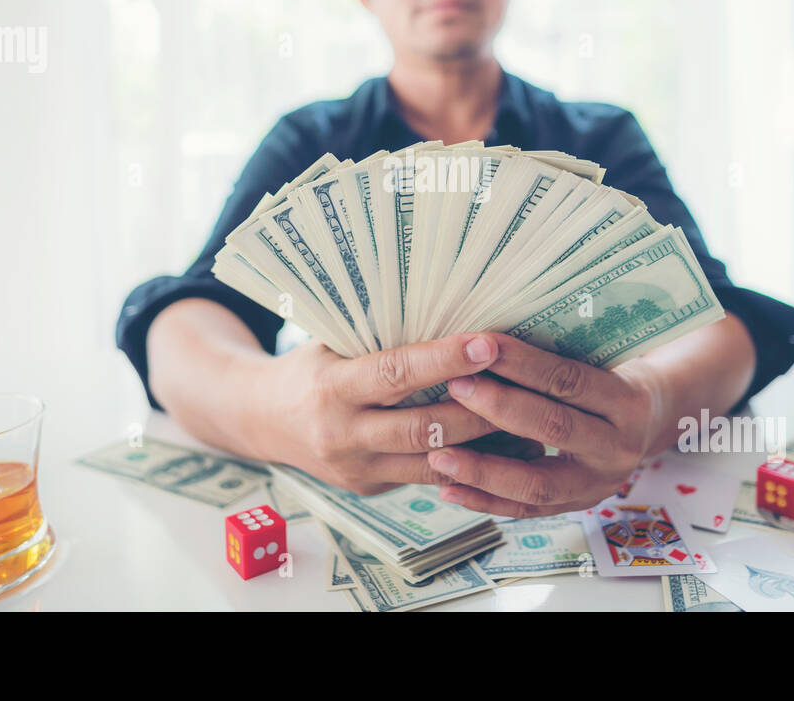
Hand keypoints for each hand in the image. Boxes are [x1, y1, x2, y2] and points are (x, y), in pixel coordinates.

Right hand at [259, 332, 514, 494]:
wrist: (259, 419)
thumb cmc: (309, 365)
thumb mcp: (332, 341)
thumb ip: (381, 333)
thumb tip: (450, 304)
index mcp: (332, 388)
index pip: (396, 373)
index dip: (444, 359)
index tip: (488, 344)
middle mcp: (342, 434)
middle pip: (423, 427)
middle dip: (480, 410)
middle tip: (527, 390)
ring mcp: (356, 470)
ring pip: (434, 463)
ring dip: (486, 447)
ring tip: (533, 428)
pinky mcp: (369, 490)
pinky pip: (426, 478)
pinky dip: (467, 466)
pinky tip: (506, 452)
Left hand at [423, 334, 661, 516]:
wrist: (654, 418)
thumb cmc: (612, 377)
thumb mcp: (601, 359)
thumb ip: (555, 358)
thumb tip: (485, 340)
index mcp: (626, 401)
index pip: (568, 380)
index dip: (521, 364)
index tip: (477, 348)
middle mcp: (618, 446)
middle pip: (554, 428)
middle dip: (498, 408)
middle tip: (453, 388)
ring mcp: (599, 483)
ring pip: (537, 482)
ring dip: (483, 470)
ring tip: (439, 456)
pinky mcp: (578, 505)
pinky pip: (527, 509)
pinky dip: (485, 500)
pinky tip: (448, 489)